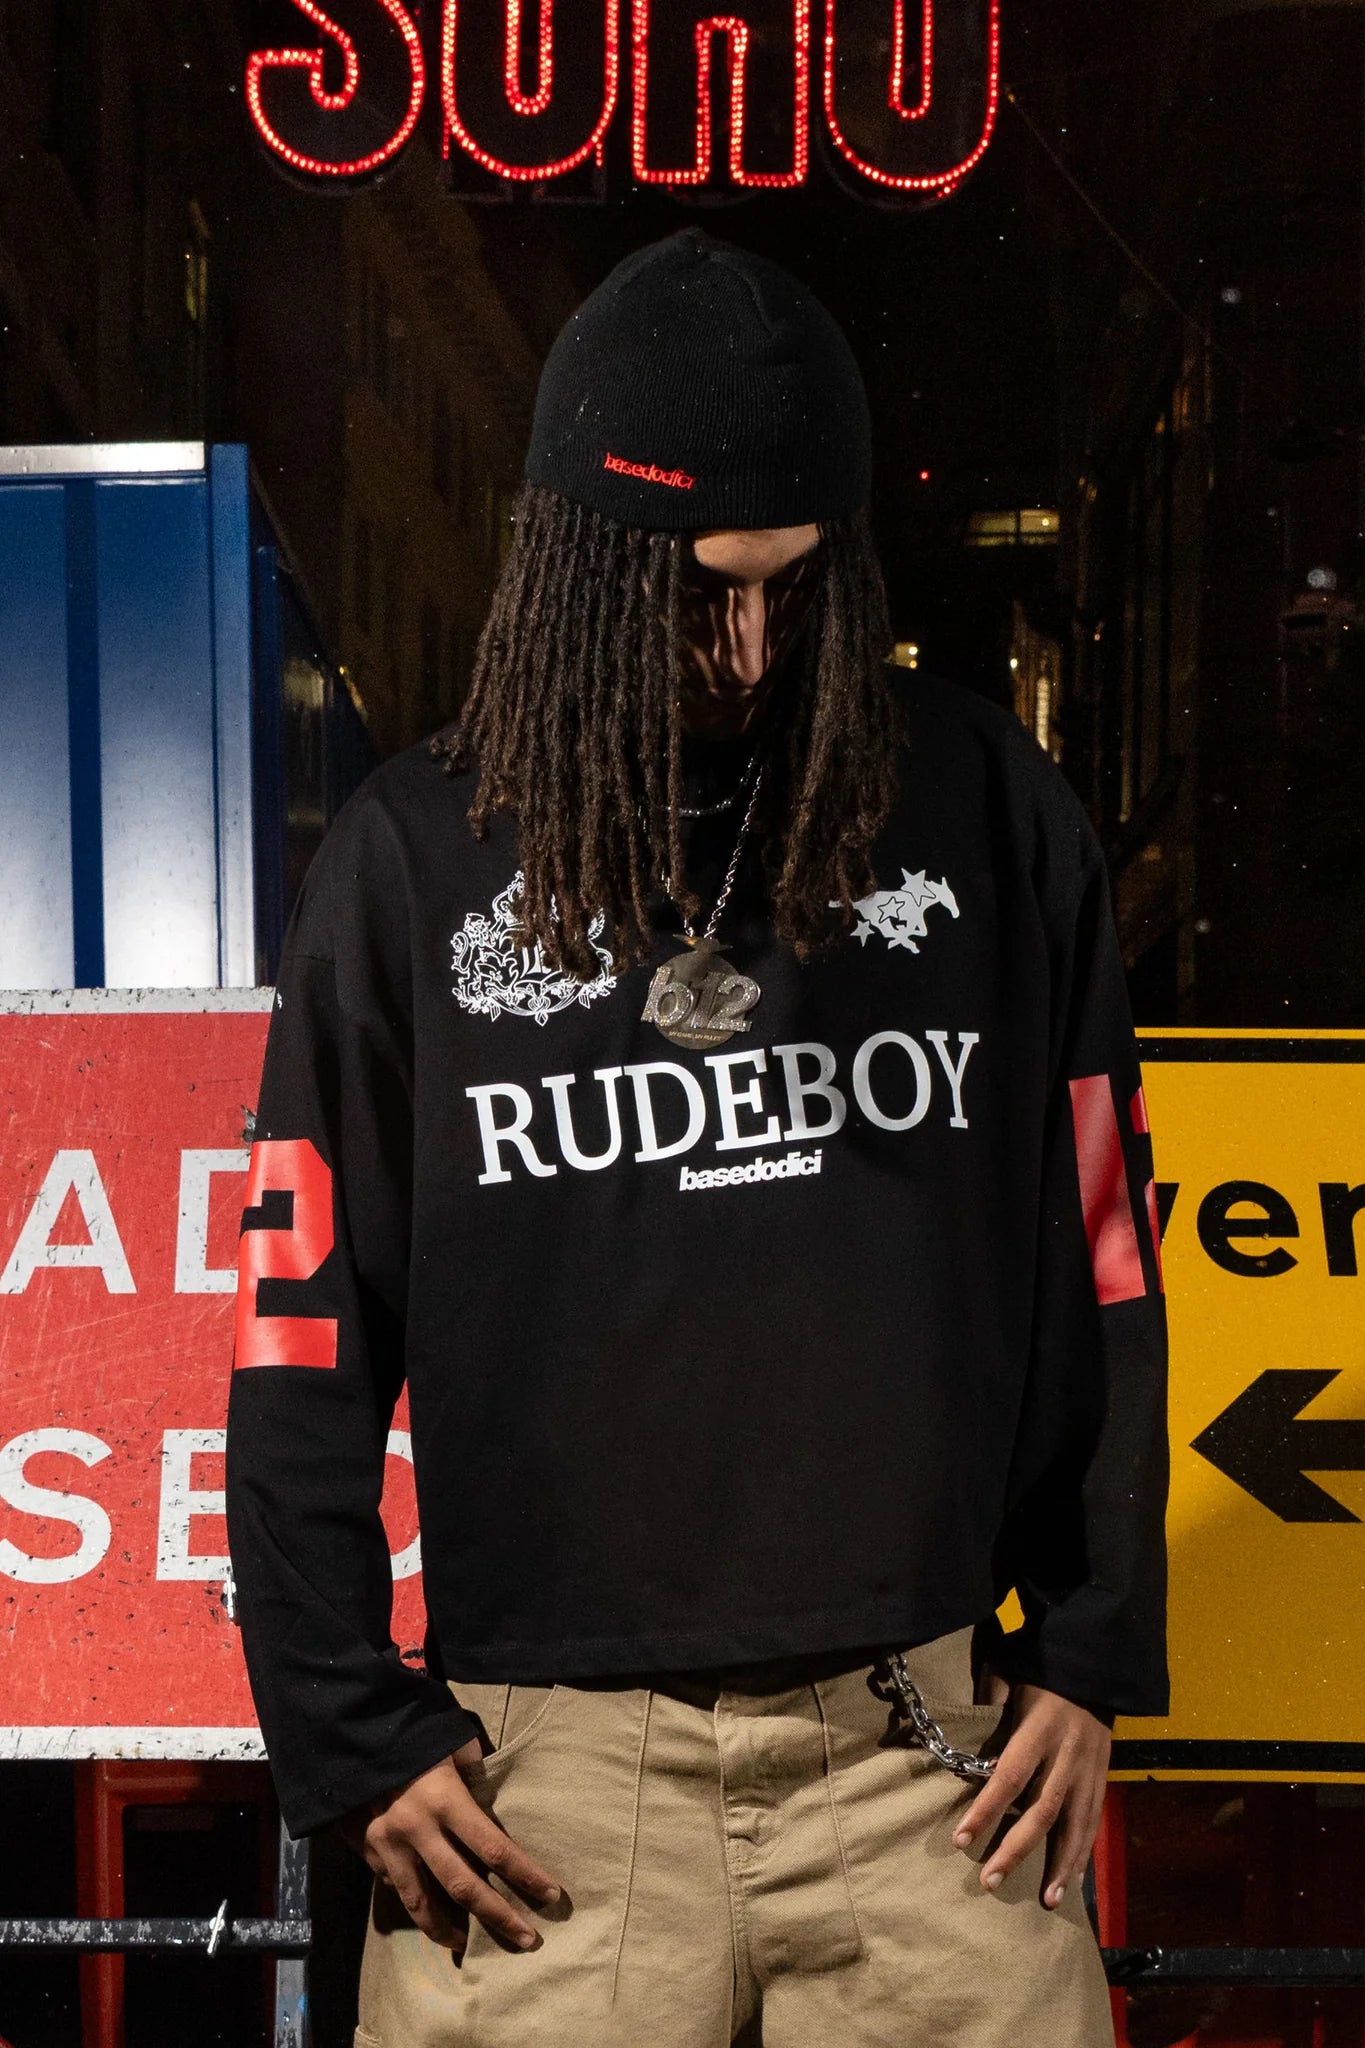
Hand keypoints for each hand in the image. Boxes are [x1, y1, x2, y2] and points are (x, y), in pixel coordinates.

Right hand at [337, 1739, 561, 1952]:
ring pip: (421, 1903)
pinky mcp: (367, 1850)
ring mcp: (388, 1845)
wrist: (350, 1733)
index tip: (550, 1894)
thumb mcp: (451, 1740)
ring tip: (468, 1944)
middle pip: (463, 1887)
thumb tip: (494, 1793)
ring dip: (448, 1929)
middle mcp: (417, 1829)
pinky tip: (429, 1912)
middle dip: (499, 1917)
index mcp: (444, 1799)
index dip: (524, 1874)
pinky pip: (395, 1886)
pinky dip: (414, 1901)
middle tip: (527, 1941)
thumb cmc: (412, 1731)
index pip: (493, 1847)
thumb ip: (474, 1769)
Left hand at [949, 1675, 1110, 1908]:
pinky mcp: (1103, 1778)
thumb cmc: (1040, 1671)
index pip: (1008, 1777)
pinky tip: (1071, 1881)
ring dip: (1059, 1865)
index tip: (960, 1840)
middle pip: (1041, 1811)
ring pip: (1075, 1825)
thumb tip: (960, 1728)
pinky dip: (1083, 1854)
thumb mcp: (1009, 1673)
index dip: (985, 1810)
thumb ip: (987, 1699)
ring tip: (1045, 1901)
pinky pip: (1093, 1822)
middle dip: (1016, 1849)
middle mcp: (1067, 1755)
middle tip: (990, 1881)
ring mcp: (1089, 1770)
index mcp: (1039, 1729)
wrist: (1095, 1668)